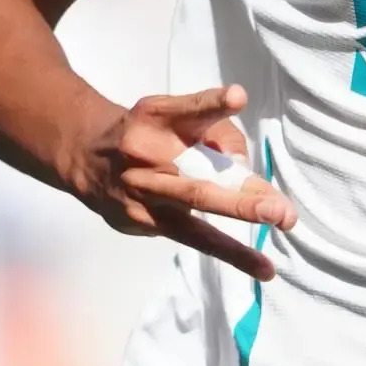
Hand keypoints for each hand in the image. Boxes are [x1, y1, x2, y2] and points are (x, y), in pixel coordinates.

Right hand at [71, 84, 295, 279]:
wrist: (87, 157)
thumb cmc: (149, 132)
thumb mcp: (172, 113)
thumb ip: (212, 125)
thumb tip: (241, 164)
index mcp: (156, 121)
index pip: (188, 110)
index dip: (213, 104)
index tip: (237, 97)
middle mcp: (146, 160)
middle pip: (197, 186)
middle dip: (239, 203)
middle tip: (277, 212)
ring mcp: (141, 199)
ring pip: (192, 227)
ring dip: (233, 248)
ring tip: (266, 268)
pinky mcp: (140, 224)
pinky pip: (190, 236)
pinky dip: (225, 250)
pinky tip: (256, 264)